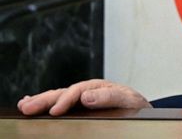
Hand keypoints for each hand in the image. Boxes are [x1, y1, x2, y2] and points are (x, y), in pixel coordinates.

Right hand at [17, 79, 150, 115]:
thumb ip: (109, 96)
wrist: (140, 109)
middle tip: (27, 107)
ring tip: (24, 105)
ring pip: (58, 97)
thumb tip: (86, 96)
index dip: (65, 101)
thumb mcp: (128, 100)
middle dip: (44, 100)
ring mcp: (82, 98)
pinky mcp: (79, 107)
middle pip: (63, 93)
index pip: (78, 92)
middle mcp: (88, 91)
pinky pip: (60, 103)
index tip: (55, 111)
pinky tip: (31, 103)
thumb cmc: (135, 106)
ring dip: (40, 101)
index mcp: (99, 87)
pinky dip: (45, 103)